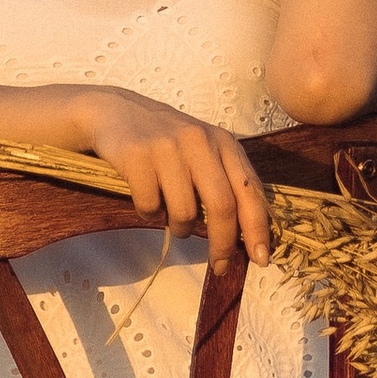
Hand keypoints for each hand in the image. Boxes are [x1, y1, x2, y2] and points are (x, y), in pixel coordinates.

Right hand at [74, 89, 270, 268]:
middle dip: (223, 244)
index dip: (258, 228)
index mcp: (223, 141)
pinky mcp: (138, 155)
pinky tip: (144, 196)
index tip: (261, 259)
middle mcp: (199, 140)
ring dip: (179, 227)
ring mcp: (168, 147)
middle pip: (222, 206)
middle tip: (219, 265)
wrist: (115, 112)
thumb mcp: (203, 151)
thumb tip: (245, 237)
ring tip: (169, 214)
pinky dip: (148, 213)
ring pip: (185, 212)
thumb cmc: (166, 141)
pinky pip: (150, 207)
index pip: (249, 190)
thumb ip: (224, 182)